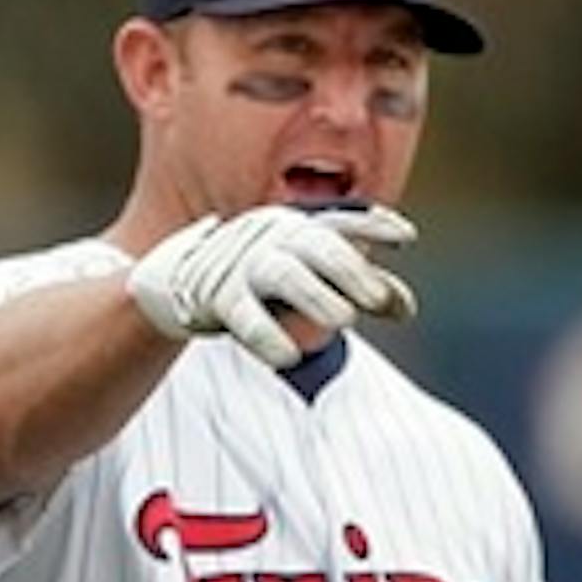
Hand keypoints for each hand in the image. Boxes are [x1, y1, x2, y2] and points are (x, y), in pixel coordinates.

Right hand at [127, 203, 417, 368]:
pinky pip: (244, 317)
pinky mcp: (216, 297)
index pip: (342, 223)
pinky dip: (265, 336)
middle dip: (352, 272)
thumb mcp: (310, 277)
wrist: (173, 278)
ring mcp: (244, 265)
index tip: (406, 237)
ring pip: (284, 276)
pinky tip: (286, 358)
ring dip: (315, 297)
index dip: (373, 226)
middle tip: (379, 301)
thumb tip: (408, 309)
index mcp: (300, 228)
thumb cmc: (261, 279)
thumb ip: (359, 288)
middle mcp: (274, 238)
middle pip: (319, 249)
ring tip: (344, 322)